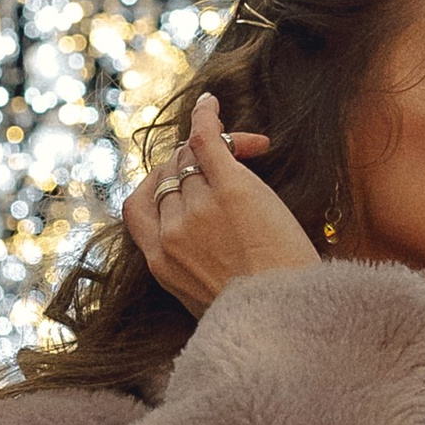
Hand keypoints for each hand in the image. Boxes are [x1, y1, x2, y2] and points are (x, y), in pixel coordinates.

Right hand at [122, 92, 320, 315]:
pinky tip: (212, 104)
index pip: (138, 205)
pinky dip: (207, 118)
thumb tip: (204, 248)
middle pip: (170, 176)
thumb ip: (193, 267)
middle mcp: (172, 232)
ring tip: (248, 148)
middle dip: (192, 164)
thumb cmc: (261, 314)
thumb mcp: (206, 299)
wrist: (287, 321)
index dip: (157, 184)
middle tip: (230, 164)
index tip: (181, 182)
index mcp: (159, 263)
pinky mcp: (230, 190)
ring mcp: (198, 210)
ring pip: (192, 160)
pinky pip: (206, 141)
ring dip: (215, 146)